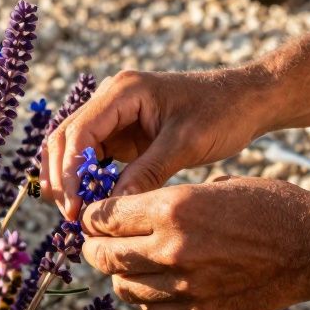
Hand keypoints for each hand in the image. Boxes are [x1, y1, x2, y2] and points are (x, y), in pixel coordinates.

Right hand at [40, 67, 274, 219]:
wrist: (247, 100)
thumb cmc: (222, 112)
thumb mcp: (186, 144)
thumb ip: (147, 173)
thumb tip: (110, 210)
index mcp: (123, 91)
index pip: (79, 133)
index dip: (70, 173)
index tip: (75, 210)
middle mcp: (111, 99)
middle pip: (65, 140)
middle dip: (62, 179)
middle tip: (72, 218)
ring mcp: (114, 115)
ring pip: (74, 150)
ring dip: (71, 182)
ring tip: (78, 217)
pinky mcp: (122, 133)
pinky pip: (94, 158)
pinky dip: (89, 182)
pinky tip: (94, 207)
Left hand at [80, 177, 309, 309]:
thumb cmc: (270, 205)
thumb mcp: (214, 184)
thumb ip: (169, 201)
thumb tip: (132, 211)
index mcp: (172, 208)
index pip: (104, 217)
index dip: (92, 216)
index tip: (92, 216)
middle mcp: (172, 248)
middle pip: (104, 254)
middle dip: (93, 247)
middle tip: (93, 243)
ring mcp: (185, 284)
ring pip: (123, 285)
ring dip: (117, 273)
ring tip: (121, 264)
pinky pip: (151, 309)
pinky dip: (142, 296)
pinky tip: (148, 283)